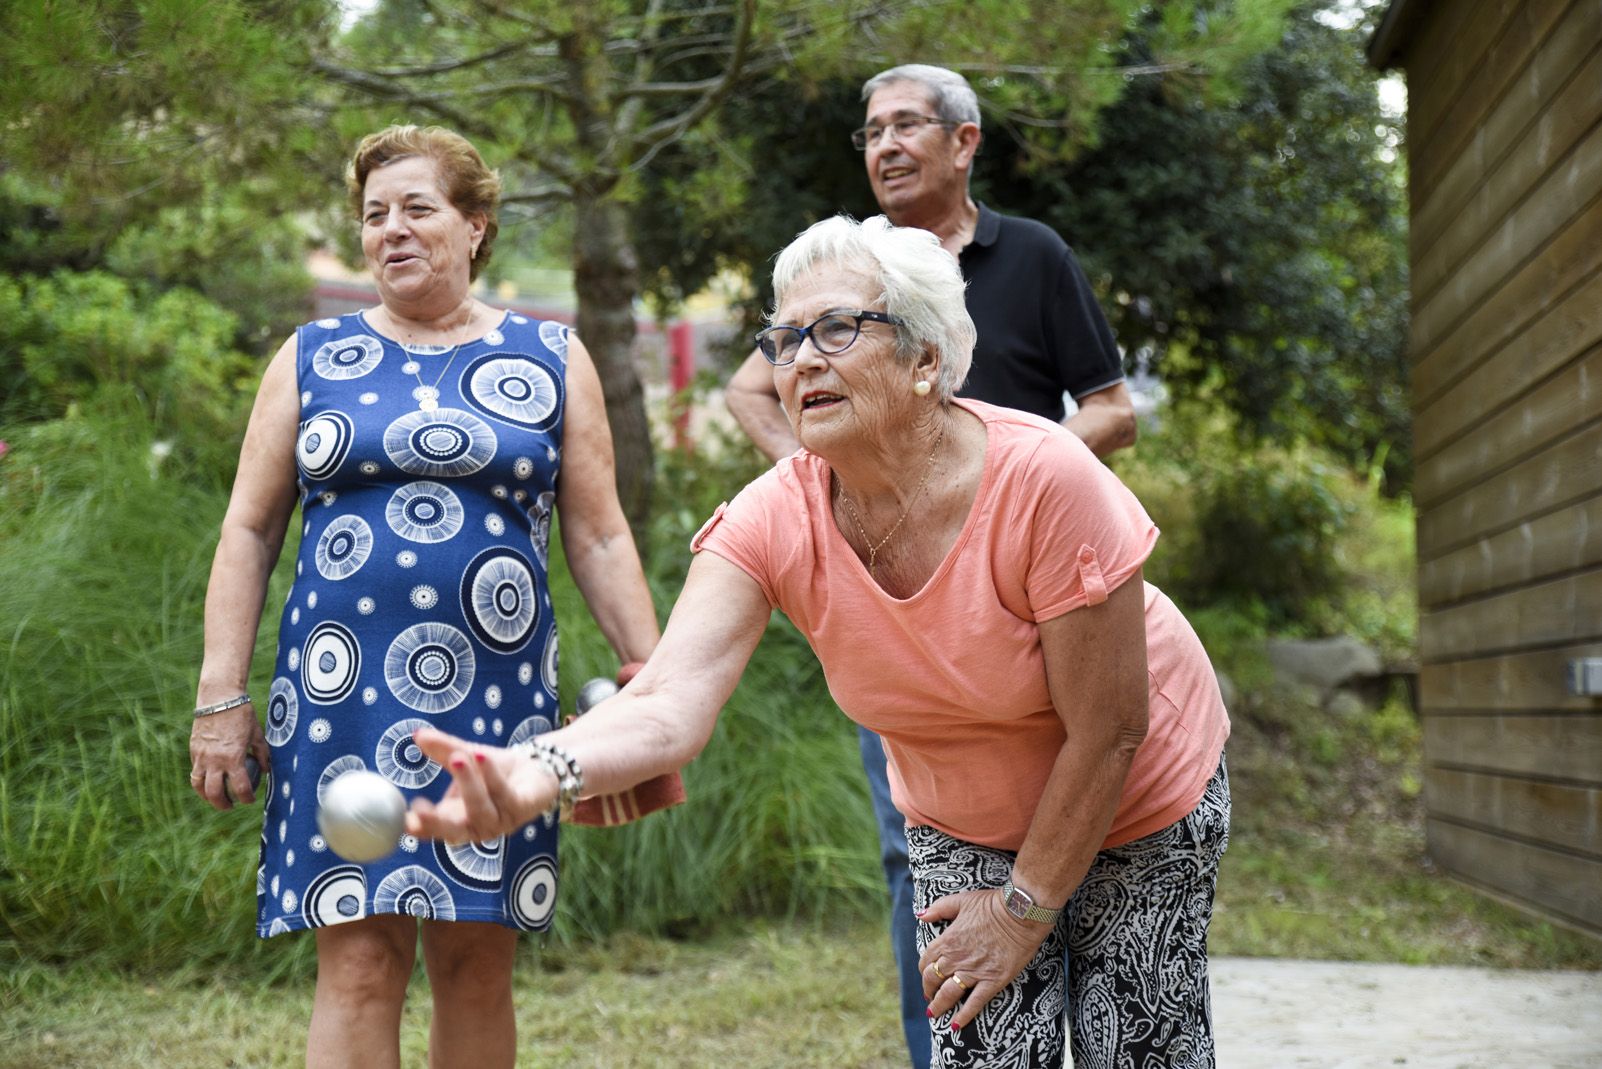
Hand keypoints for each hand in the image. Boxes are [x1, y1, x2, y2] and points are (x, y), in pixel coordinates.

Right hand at [188, 705, 269, 809]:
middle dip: (223, 804)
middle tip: (230, 806)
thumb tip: (266, 770)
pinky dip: (200, 778)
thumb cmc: (242, 715)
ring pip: (198, 785)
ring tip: (214, 798)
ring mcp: (201, 756)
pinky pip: (195, 770)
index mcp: (233, 758)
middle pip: (214, 793)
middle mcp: (214, 761)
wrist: (219, 698)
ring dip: (206, 796)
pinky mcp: (193, 750)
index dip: (246, 798)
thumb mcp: (257, 734)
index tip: (250, 799)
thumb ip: (262, 754)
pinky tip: (208, 779)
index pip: (240, 788)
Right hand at [404, 727, 555, 843]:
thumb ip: (443, 749)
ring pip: (480, 808)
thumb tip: (418, 734)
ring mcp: (501, 820)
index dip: (420, 827)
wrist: (537, 767)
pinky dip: (491, 776)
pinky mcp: (523, 808)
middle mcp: (477, 826)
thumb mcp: (464, 756)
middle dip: (435, 822)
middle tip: (418, 809)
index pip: (434, 829)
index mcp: (457, 819)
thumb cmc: (493, 770)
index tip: (405, 820)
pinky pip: (505, 795)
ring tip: (457, 757)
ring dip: (467, 783)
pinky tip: (481, 756)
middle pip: (454, 831)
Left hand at [917, 888, 1052, 1029]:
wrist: (1020, 913)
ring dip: (939, 1006)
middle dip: (928, 991)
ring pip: (949, 994)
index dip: (924, 971)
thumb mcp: (961, 900)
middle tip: (929, 997)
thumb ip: (938, 909)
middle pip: (933, 980)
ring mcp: (974, 971)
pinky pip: (975, 1002)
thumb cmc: (991, 904)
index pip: (926, 961)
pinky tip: (956, 1026)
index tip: (926, 976)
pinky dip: (964, 1016)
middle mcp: (956, 958)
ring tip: (935, 1014)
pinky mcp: (992, 980)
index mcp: (947, 940)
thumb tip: (921, 916)